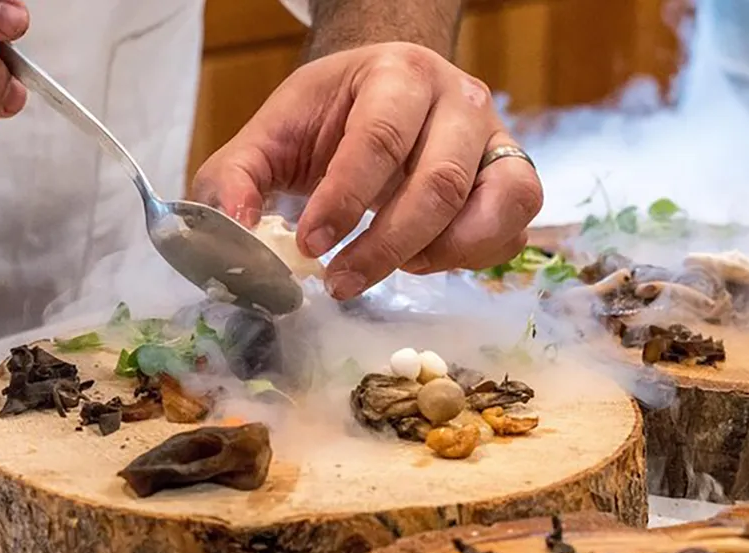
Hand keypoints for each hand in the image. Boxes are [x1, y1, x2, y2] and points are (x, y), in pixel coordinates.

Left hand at [193, 41, 542, 299]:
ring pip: (496, 206)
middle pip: (439, 182)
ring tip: (394, 267)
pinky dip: (473, 257)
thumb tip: (233, 233)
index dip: (344, 200)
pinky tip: (425, 258)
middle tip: (340, 283)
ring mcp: (498, 138)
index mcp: (398, 74)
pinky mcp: (515, 177)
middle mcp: (460, 100)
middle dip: (386, 246)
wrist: (390, 93)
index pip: (378, 139)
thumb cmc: (333, 115)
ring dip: (440, 254)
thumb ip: (238, 177)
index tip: (309, 246)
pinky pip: (514, 229)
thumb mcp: (274, 133)